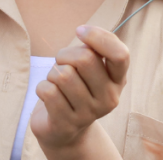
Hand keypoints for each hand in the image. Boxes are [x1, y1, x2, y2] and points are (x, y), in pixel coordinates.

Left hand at [30, 26, 128, 153]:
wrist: (65, 131)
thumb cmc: (77, 88)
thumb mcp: (90, 68)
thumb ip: (93, 49)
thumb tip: (85, 34)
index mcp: (118, 80)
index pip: (120, 54)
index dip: (98, 36)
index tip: (80, 31)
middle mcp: (109, 98)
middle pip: (85, 59)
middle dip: (65, 54)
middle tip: (61, 63)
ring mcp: (89, 114)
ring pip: (63, 75)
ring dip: (52, 73)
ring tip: (56, 83)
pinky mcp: (66, 124)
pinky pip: (48, 91)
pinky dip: (42, 87)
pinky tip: (48, 96)